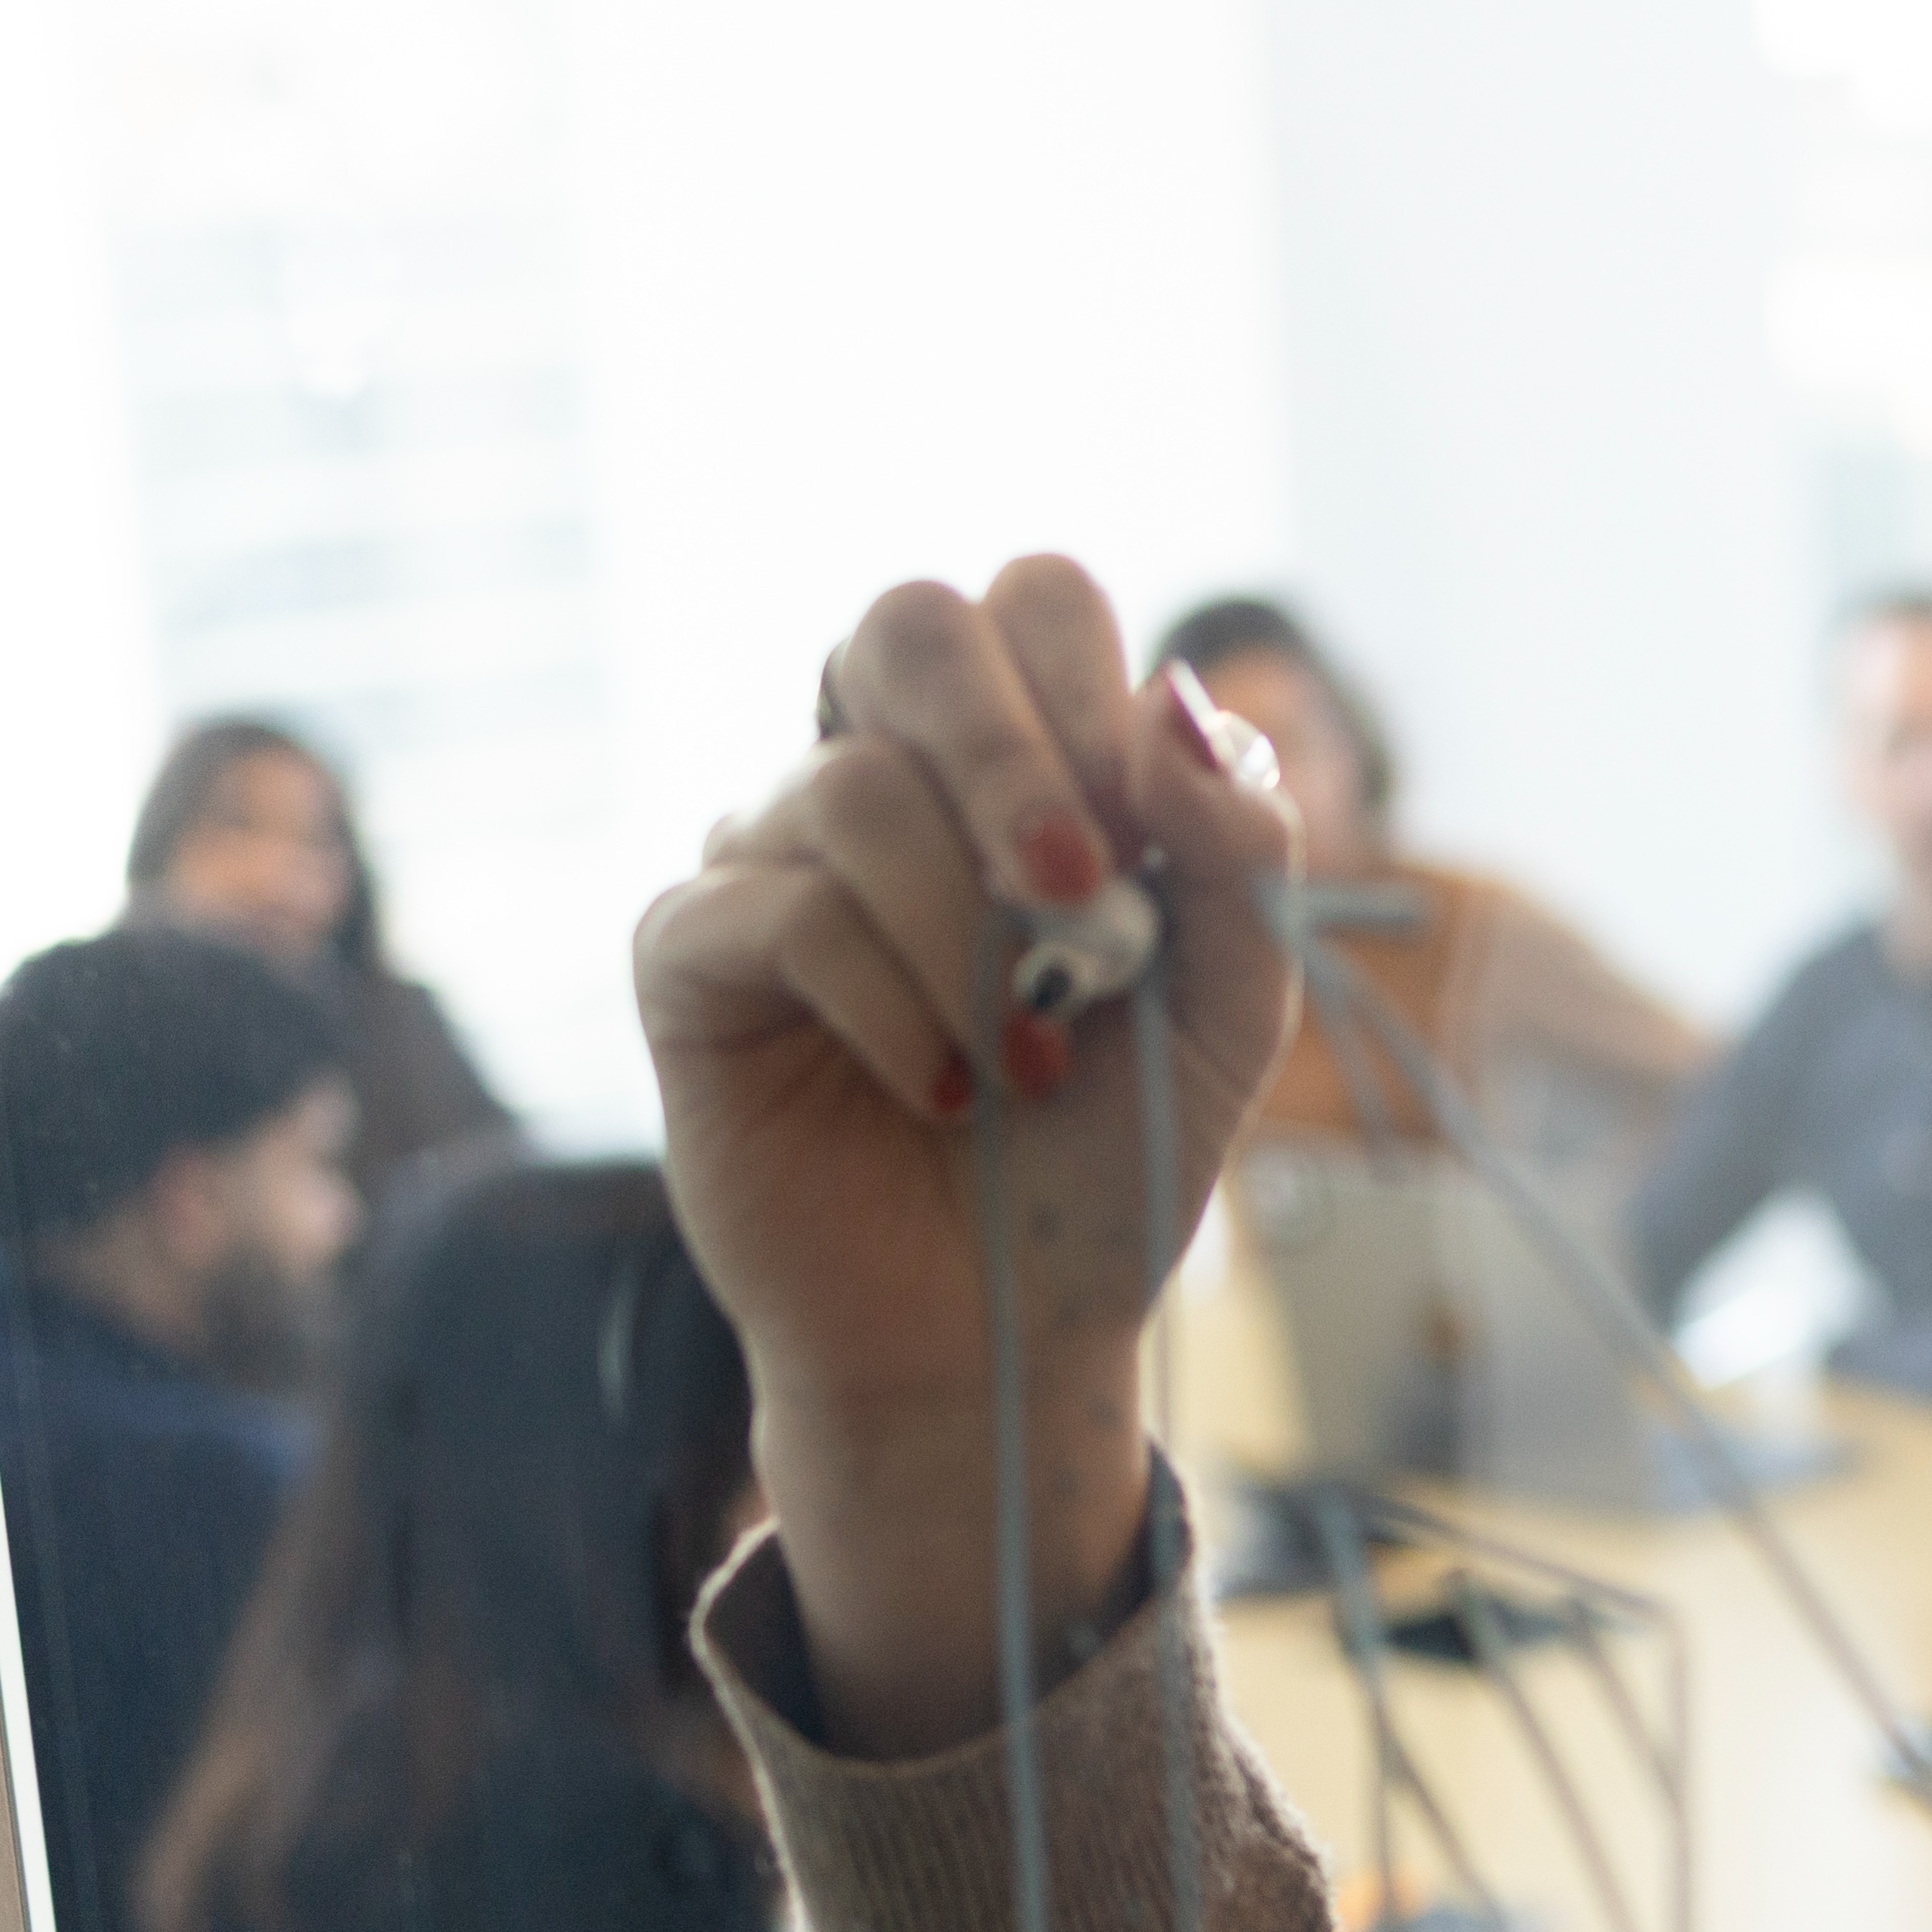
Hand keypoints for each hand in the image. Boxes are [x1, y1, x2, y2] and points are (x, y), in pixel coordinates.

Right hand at [632, 558, 1297, 1750]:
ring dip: (969, 940)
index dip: (1088, 695)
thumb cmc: (1110, 1155)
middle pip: (907, 623)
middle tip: (1077, 899)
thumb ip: (1237, 847)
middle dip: (1009, 752)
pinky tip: (940, 1094)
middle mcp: (882, 780)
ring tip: (1024, 1065)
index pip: (1029, 603)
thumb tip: (1177, 699)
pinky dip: (892, 1008)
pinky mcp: (694, 957)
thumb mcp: (1230, 1006)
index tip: (1140, 845)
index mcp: (1014, 763)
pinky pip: (779, 909)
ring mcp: (774, 857)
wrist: (1008, 1328)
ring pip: (852, 787)